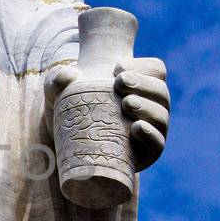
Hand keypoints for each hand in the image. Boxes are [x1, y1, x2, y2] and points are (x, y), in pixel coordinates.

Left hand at [46, 57, 169, 171]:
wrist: (67, 144)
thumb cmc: (69, 109)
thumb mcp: (57, 92)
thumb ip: (58, 79)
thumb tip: (70, 75)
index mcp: (140, 85)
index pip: (156, 70)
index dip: (143, 66)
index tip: (117, 68)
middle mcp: (150, 107)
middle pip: (161, 91)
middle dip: (143, 84)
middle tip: (120, 83)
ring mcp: (150, 130)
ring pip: (161, 115)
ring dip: (147, 107)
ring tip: (126, 103)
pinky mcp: (144, 154)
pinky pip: (157, 144)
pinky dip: (151, 135)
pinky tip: (137, 127)